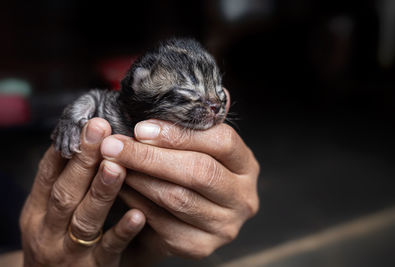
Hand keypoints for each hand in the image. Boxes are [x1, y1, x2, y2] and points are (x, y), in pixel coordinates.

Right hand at [19, 118, 144, 266]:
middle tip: (101, 129)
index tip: (86, 122)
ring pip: (85, 219)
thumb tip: (83, 141)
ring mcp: (69, 251)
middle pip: (65, 192)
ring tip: (117, 166)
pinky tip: (138, 214)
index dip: (67, 148)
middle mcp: (48, 230)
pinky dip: (123, 230)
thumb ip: (64, 183)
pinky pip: (110, 248)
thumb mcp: (49, 213)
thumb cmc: (56, 240)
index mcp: (37, 210)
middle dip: (84, 159)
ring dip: (101, 191)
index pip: (48, 174)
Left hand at [100, 120, 259, 260]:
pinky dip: (137, 202)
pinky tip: (121, 188)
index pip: (222, 142)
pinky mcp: (201, 246)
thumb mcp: (200, 147)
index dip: (180, 134)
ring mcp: (224, 226)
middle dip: (150, 157)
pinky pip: (163, 222)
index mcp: (246, 166)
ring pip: (177, 198)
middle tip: (114, 146)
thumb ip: (194, 126)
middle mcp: (242, 198)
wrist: (188, 215)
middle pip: (198, 171)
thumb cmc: (191, 171)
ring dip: (139, 178)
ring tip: (113, 164)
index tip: (142, 129)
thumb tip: (177, 106)